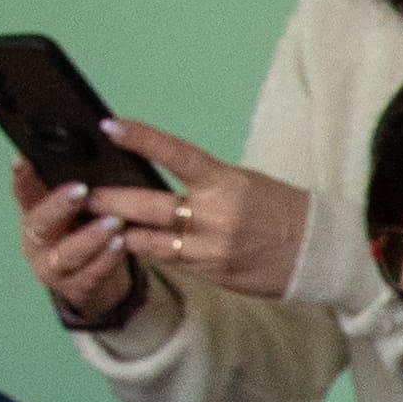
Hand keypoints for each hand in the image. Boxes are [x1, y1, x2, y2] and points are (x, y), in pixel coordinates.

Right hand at [18, 170, 149, 330]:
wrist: (97, 278)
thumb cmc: (87, 228)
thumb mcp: (79, 207)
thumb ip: (82, 185)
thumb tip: (98, 144)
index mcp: (34, 213)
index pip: (23, 192)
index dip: (21, 178)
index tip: (22, 159)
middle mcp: (36, 241)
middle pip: (41, 223)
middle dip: (59, 206)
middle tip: (81, 190)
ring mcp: (52, 267)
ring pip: (67, 253)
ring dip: (91, 237)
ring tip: (114, 222)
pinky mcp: (75, 288)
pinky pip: (90, 274)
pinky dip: (106, 259)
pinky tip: (121, 245)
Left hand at [81, 124, 310, 303]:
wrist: (318, 251)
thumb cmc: (279, 209)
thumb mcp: (243, 182)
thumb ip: (201, 182)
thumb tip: (154, 174)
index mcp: (225, 183)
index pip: (174, 154)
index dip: (140, 138)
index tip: (110, 126)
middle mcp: (215, 217)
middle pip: (146, 207)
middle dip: (109, 201)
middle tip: (84, 196)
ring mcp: (211, 250)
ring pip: (148, 242)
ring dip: (120, 233)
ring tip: (98, 224)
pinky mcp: (211, 275)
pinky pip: (167, 262)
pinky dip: (149, 251)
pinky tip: (135, 243)